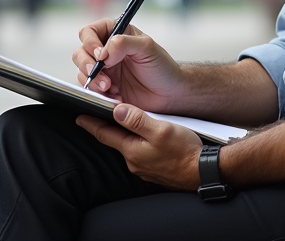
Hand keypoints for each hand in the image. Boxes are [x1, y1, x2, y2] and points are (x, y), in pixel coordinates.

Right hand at [72, 19, 183, 111]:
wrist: (170, 93)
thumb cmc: (162, 66)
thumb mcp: (147, 48)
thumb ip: (124, 43)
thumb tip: (104, 52)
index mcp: (115, 34)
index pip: (90, 32)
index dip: (90, 42)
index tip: (101, 55)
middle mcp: (106, 51)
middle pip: (80, 52)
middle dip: (87, 65)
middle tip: (101, 75)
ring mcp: (104, 70)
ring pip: (82, 72)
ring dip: (93, 81)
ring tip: (111, 88)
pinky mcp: (104, 88)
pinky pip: (90, 90)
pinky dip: (99, 94)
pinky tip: (116, 95)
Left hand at [76, 103, 203, 189]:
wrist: (205, 172)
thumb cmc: (186, 152)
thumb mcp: (161, 129)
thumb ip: (137, 120)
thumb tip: (117, 110)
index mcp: (132, 150)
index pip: (105, 134)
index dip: (91, 123)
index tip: (79, 117)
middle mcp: (134, 162)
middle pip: (116, 140)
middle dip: (108, 128)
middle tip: (100, 115)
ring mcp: (144, 168)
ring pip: (129, 147)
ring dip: (127, 136)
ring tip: (127, 123)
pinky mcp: (155, 171)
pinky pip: (141, 154)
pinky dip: (140, 144)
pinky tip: (148, 139)